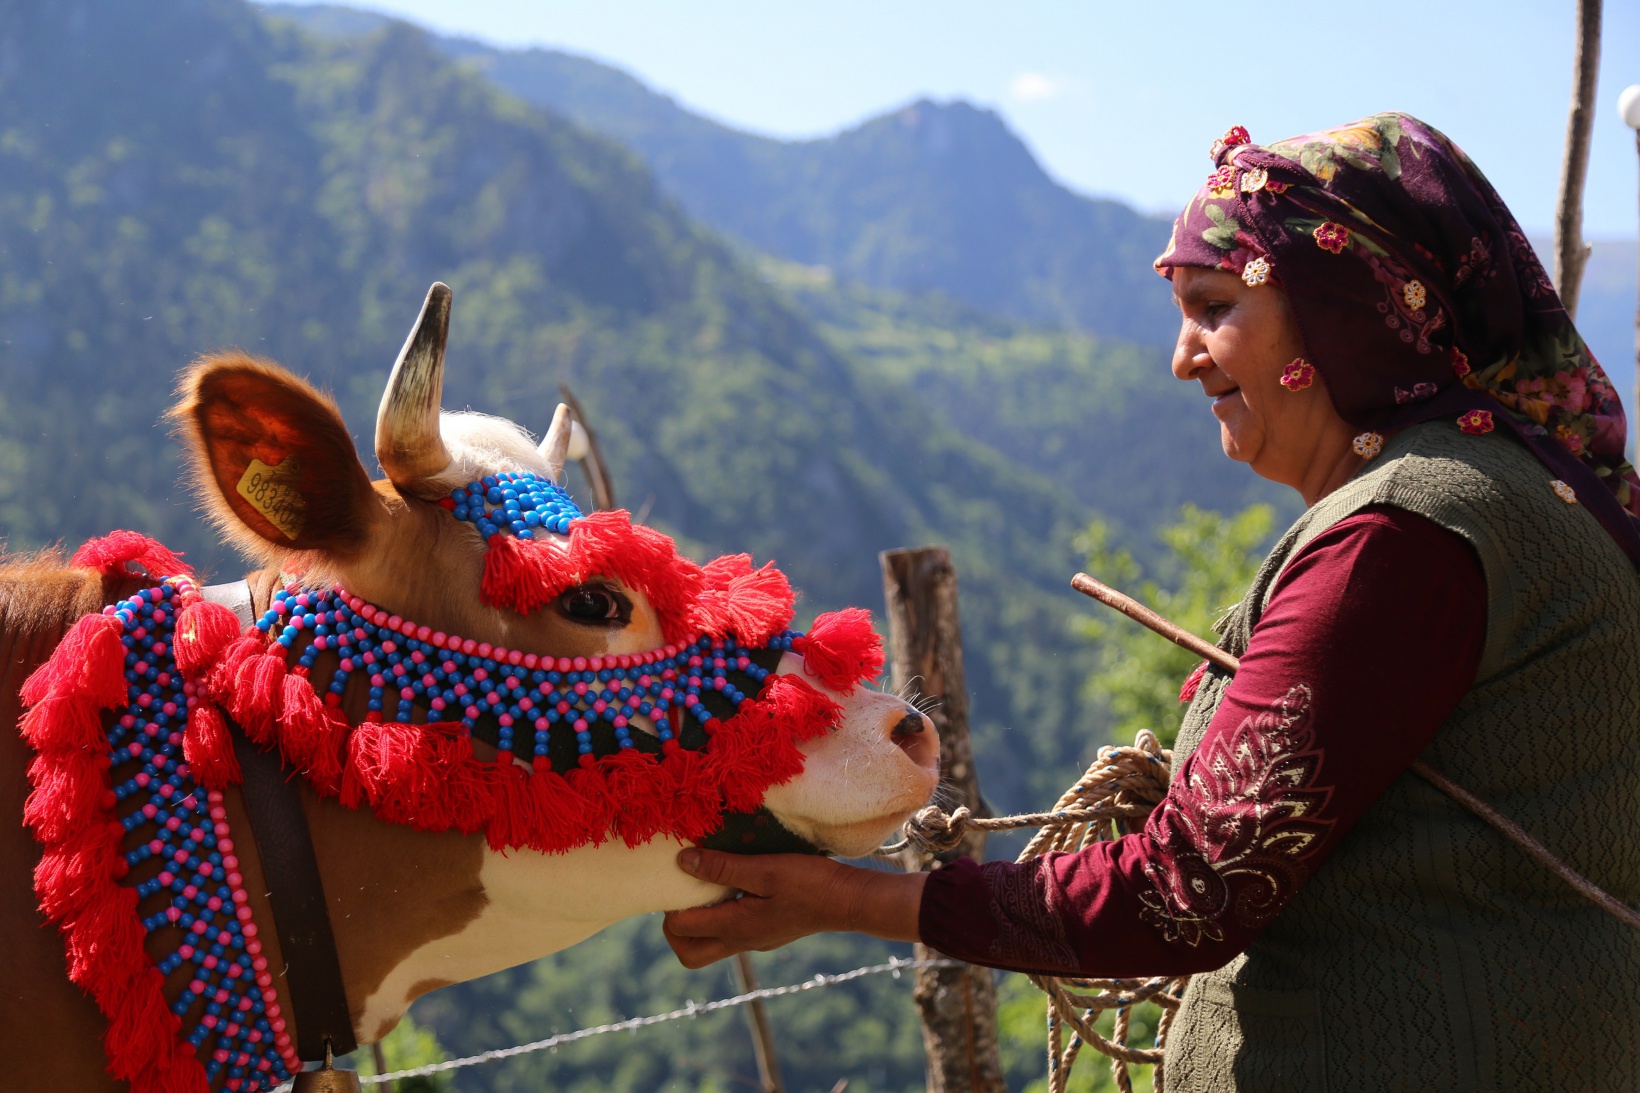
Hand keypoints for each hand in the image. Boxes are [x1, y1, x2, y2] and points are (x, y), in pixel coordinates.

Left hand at [662, 848, 927, 967]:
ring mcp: (754, 940)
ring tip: (707, 888)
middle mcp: (741, 940)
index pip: (680, 928)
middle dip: (675, 928)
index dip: (670, 903)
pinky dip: (719, 916)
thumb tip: (682, 862)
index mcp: (735, 927)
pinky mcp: (767, 933)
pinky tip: (733, 887)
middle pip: (688, 953)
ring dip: (698, 923)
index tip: (680, 873)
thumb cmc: (810, 882)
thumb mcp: (765, 869)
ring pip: (708, 947)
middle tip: (683, 893)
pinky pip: (729, 934)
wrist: (849, 901)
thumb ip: (723, 868)